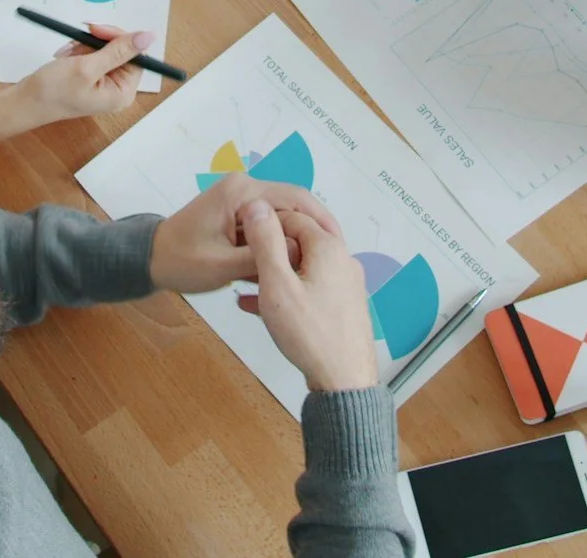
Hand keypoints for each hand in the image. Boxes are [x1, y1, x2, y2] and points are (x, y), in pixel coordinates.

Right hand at [13, 23, 154, 123]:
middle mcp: (117, 89)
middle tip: (76, 41)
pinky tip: (64, 57)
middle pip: (120, 51)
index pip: (135, 55)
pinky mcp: (90, 78)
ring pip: (103, 49)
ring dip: (84, 46)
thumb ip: (118, 51)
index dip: (118, 38)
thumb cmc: (53, 91)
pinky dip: (78, 51)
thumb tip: (148, 36)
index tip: (96, 29)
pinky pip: (92, 55)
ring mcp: (103, 84)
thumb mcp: (87, 67)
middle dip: (95, 43)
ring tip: (66, 55)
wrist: (23, 102)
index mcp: (123, 93)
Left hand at [150, 172, 339, 293]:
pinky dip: (280, 243)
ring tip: (316, 265)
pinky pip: (270, 224)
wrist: (149, 260)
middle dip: (312, 232)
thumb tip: (301, 251)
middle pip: (294, 205)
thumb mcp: (224, 266)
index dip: (321, 220)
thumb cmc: (180, 262)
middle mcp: (245, 187)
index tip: (340, 245)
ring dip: (296, 239)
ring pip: (284, 216)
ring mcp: (242, 198)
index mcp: (242, 191)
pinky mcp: (239, 212)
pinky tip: (291, 265)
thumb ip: (263, 256)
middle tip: (332, 260)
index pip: (296, 198)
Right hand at [239, 200, 381, 392]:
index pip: (293, 217)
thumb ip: (266, 243)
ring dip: (276, 272)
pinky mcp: (343, 306)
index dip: (264, 222)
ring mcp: (346, 285)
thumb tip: (258, 206)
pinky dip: (288, 291)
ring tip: (246, 285)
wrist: (344, 379)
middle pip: (301, 240)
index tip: (240, 232)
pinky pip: (311, 288)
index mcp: (329, 248)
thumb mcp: (277, 285)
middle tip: (242, 258)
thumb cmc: (309, 333)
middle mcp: (343, 261)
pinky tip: (261, 307)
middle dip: (271, 247)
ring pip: (305, 266)